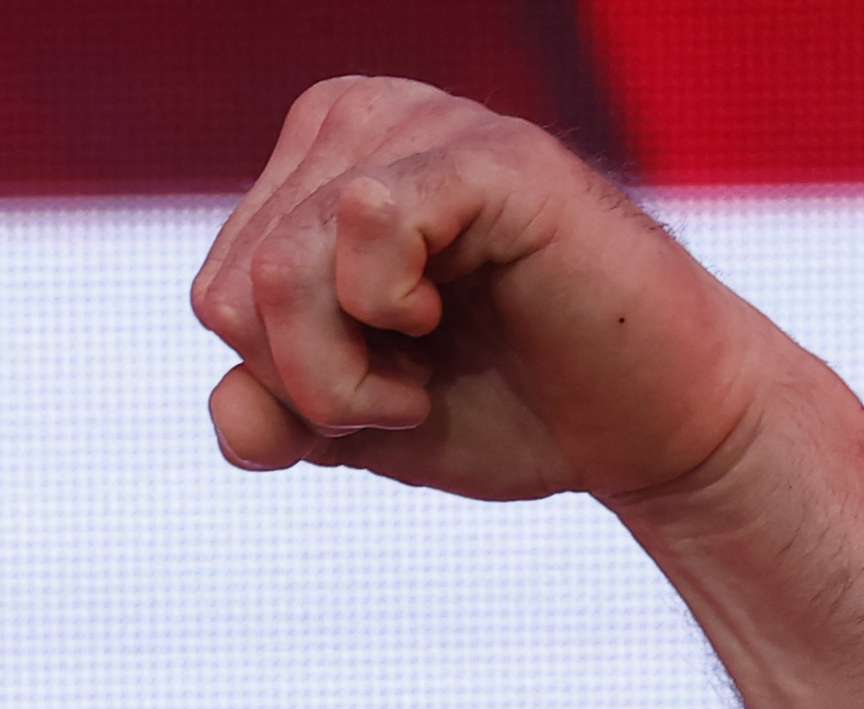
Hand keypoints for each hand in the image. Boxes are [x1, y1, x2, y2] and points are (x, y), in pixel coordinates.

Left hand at [187, 81, 779, 507]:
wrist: (648, 425)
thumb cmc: (507, 406)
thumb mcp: (349, 430)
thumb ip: (269, 416)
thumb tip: (232, 408)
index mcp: (314, 172)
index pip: (215, 296)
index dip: (283, 390)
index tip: (379, 391)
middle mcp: (362, 123)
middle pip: (231, 289)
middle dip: (308, 388)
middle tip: (408, 388)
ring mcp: (428, 127)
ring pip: (280, 267)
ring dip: (343, 375)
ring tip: (426, 370)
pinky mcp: (493, 156)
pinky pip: (365, 219)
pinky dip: (385, 313)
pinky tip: (442, 321)